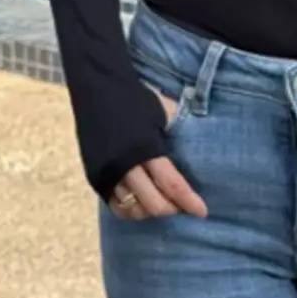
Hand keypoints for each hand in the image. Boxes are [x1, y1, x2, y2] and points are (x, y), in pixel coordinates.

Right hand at [106, 89, 209, 220]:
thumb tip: (199, 145)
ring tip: (163, 201)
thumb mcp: (162, 112)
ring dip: (152, 210)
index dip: (188, 200)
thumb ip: (177, 132)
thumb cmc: (134, 97)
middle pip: (152, 204)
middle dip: (171, 208)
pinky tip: (142, 203)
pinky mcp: (94, 176)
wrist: (96, 86)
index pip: (171, 183)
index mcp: (145, 147)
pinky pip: (115, 205)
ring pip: (133, 208)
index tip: (202, 211)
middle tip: (181, 204)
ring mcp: (106, 172)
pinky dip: (131, 209)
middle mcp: (124, 164)